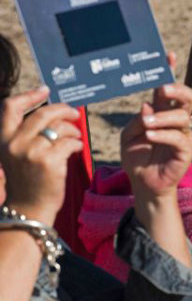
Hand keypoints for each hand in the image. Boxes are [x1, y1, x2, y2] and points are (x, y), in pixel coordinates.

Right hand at [0, 86, 82, 223]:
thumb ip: (26, 135)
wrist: (29, 210)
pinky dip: (76, 143)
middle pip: (42, 113)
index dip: (29, 95)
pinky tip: (76, 148)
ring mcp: (31, 152)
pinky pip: (70, 142)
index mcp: (2, 139)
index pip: (10, 107)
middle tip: (74, 113)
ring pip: (59, 127)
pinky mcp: (49, 161)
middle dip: (63, 110)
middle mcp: (13, 143)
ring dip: (72, 129)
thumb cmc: (27, 181)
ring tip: (76, 136)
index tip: (45, 90)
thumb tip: (51, 112)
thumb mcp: (16, 155)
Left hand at [121, 83, 191, 201]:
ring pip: (182, 116)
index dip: (171, 72)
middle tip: (162, 91)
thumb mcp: (127, 135)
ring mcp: (183, 135)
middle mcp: (176, 120)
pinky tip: (150, 135)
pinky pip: (179, 137)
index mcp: (162, 112)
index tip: (168, 55)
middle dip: (178, 89)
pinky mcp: (186, 151)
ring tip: (146, 124)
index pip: (170, 89)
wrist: (142, 184)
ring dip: (162, 117)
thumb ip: (136, 120)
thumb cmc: (136, 157)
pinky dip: (163, 134)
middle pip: (189, 96)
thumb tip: (148, 105)